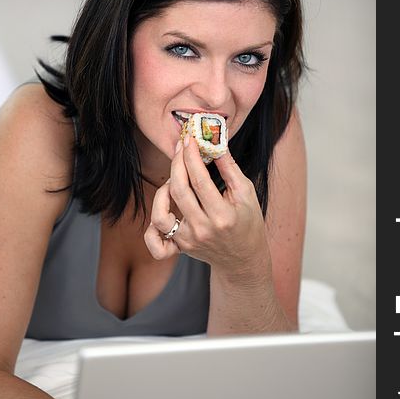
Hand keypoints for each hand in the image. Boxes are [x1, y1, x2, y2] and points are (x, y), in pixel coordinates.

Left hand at [144, 135, 269, 276]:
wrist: (244, 259)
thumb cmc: (248, 222)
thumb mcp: (246, 193)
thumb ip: (230, 168)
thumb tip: (215, 142)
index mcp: (222, 216)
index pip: (199, 180)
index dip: (191, 156)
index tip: (189, 139)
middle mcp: (202, 230)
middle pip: (178, 191)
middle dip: (177, 164)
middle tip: (180, 147)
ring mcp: (189, 241)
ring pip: (160, 215)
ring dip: (163, 191)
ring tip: (174, 180)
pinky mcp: (180, 247)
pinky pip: (156, 242)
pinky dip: (151, 229)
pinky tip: (163, 209)